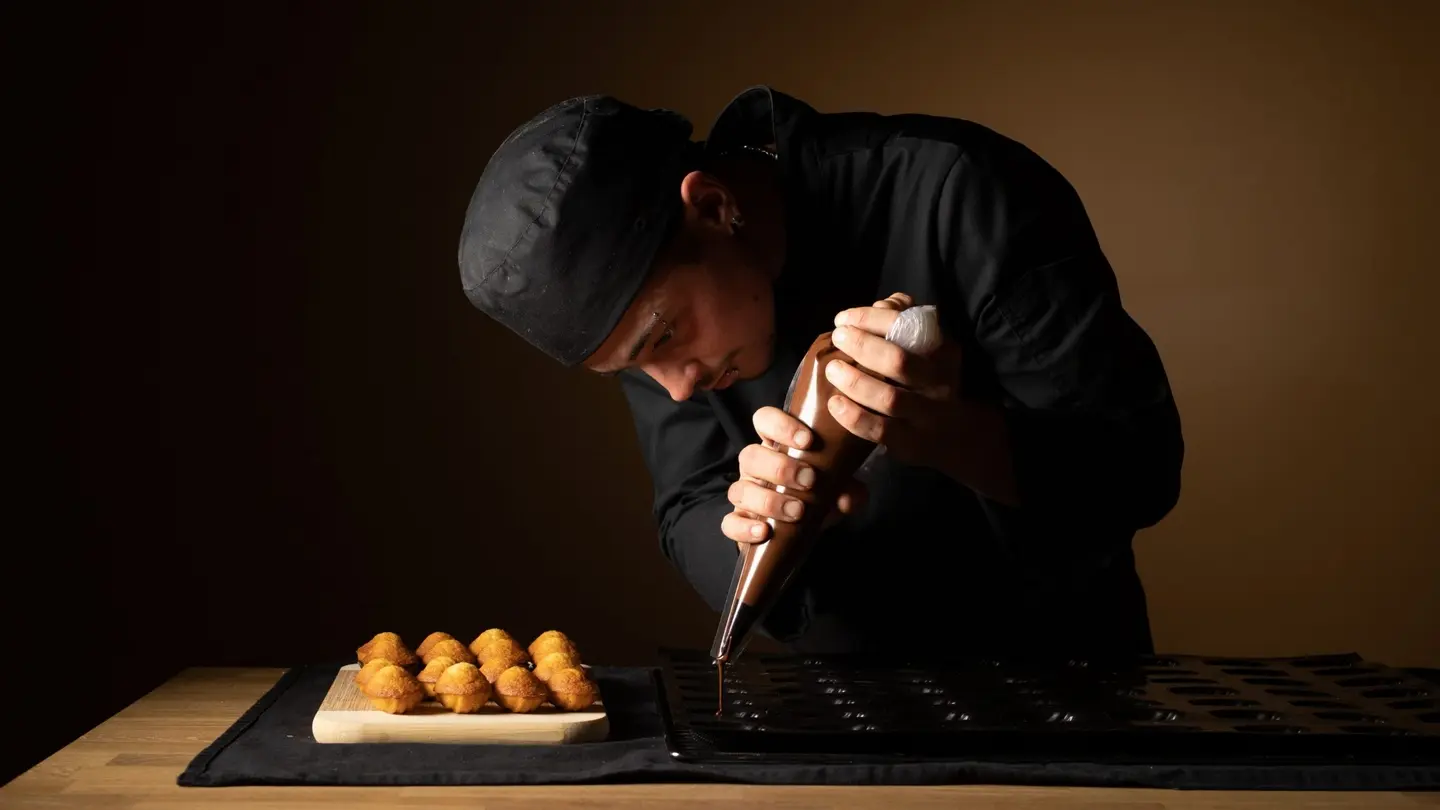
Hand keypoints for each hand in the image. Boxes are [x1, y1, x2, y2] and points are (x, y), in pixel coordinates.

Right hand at [721, 407, 868, 545]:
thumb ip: (849, 490)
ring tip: (797, 511)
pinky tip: (764, 531)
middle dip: (780, 468)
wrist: (804, 531)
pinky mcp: (738, 523)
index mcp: (776, 446)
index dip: (781, 425)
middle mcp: (756, 467)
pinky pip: (729, 523)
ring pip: (740, 490)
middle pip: (750, 455)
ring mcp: (745, 494)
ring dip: (768, 500)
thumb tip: (846, 498)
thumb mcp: (839, 489)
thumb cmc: (818, 496)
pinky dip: (745, 528)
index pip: (765, 421)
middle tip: (809, 481)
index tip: (807, 440)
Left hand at [824, 293, 968, 474]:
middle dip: (863, 346)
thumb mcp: (925, 350)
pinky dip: (854, 416)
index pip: (908, 326)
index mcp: (942, 351)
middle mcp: (939, 382)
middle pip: (900, 361)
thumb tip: (883, 304)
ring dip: (856, 382)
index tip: (843, 319)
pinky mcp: (911, 442)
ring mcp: (927, 415)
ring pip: (890, 398)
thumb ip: (904, 323)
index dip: (871, 319)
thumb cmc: (928, 381)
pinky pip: (880, 430)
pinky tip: (835, 403)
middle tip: (838, 338)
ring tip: (832, 370)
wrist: (955, 434)